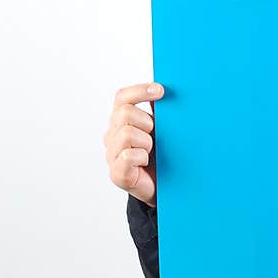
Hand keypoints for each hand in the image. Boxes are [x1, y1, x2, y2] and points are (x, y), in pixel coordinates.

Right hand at [103, 82, 164, 206]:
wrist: (165, 187)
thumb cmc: (163, 155)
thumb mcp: (162, 129)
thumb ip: (159, 111)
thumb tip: (164, 90)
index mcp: (122, 121)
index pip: (122, 97)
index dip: (140, 90)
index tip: (161, 91)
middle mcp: (112, 135)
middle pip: (125, 113)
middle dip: (147, 122)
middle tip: (155, 135)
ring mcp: (112, 154)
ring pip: (127, 134)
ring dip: (147, 142)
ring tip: (151, 151)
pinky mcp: (117, 173)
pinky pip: (129, 155)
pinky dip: (143, 157)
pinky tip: (146, 162)